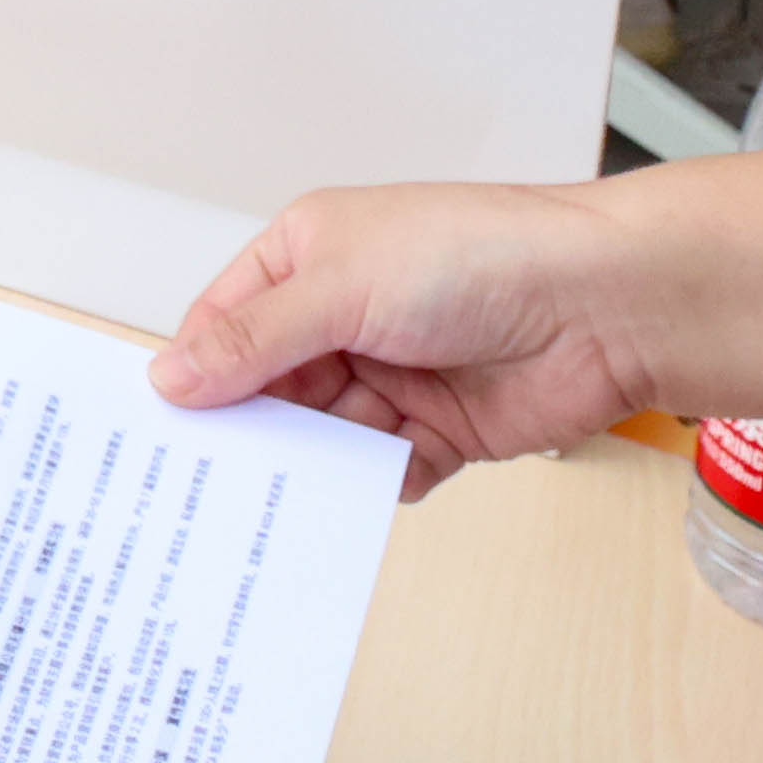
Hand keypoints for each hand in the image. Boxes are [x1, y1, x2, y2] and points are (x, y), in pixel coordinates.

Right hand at [145, 176, 650, 492]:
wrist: (601, 307)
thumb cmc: (479, 255)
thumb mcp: (342, 286)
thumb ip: (256, 340)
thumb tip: (173, 376)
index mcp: (311, 256)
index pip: (229, 319)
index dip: (197, 369)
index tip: (161, 426)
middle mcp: (345, 314)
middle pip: (269, 386)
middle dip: (247, 427)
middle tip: (204, 479)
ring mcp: (392, 374)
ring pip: (320, 435)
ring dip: (305, 464)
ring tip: (270, 501)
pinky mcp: (436, 430)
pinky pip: (378, 472)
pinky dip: (364, 489)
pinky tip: (345, 506)